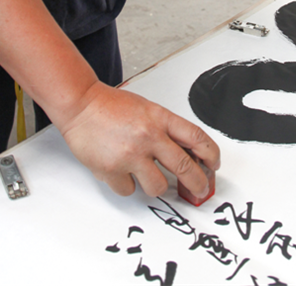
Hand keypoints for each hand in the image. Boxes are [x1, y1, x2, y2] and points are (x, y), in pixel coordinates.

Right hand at [60, 81, 220, 196]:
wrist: (81, 104)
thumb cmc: (112, 106)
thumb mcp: (147, 110)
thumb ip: (166, 129)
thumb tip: (187, 154)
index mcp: (160, 118)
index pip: (197, 138)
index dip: (211, 155)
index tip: (214, 165)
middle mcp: (148, 136)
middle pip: (185, 167)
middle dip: (198, 184)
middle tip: (200, 190)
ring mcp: (130, 154)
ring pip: (158, 187)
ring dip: (155, 186)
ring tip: (146, 174)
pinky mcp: (112, 170)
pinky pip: (130, 190)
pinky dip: (127, 184)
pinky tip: (122, 171)